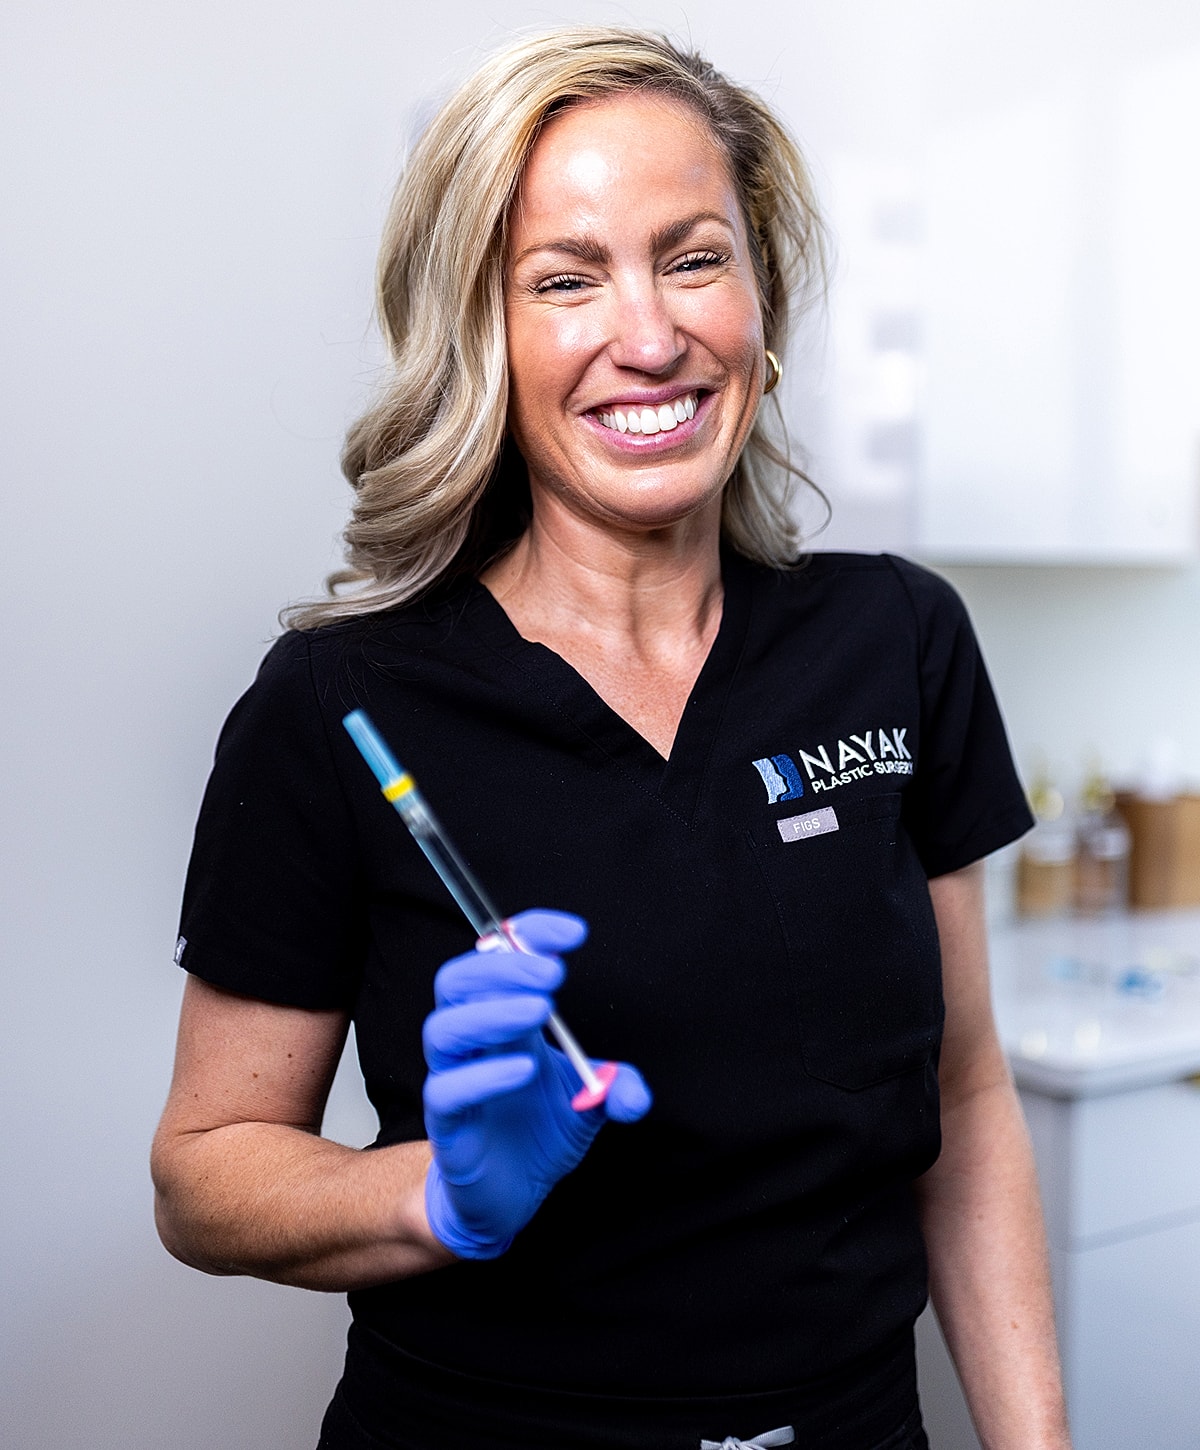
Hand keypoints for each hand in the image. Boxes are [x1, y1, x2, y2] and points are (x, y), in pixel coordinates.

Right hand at [422, 909, 650, 1258]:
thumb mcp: (590, 1103)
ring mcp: (454, 1080)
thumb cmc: (538, 1134)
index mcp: (501, 1020)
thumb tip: (632, 1093)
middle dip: (503, 967)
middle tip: (555, 973)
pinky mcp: (449, 1127)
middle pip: (457, 982)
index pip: (497, 958)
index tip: (575, 933)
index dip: (529, 936)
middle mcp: (472, 1042)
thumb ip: (617, 1088)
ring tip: (540, 1009)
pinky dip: (485, 1075)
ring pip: (443, 1029)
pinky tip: (525, 1068)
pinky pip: (449, 1091)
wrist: (510, 1197)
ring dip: (492, 1010)